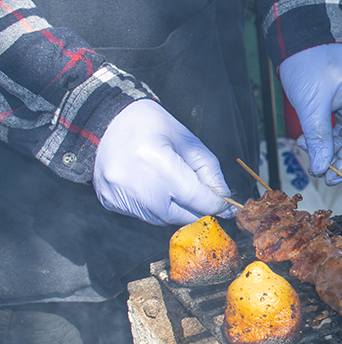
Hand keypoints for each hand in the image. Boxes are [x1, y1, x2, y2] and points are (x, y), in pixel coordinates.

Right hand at [93, 99, 235, 225]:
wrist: (107, 119)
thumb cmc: (149, 124)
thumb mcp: (188, 141)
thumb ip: (209, 171)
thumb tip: (223, 197)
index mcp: (157, 162)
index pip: (196, 198)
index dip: (215, 204)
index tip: (226, 206)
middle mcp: (136, 183)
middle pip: (180, 215)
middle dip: (196, 208)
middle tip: (201, 197)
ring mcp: (120, 195)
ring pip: (162, 219)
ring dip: (175, 208)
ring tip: (172, 185)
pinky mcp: (111, 201)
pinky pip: (143, 215)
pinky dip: (155, 207)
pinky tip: (153, 186)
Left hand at [279, 43, 341, 184]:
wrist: (306, 37)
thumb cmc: (308, 61)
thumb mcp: (309, 103)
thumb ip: (318, 137)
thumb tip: (321, 167)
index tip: (327, 178)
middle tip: (320, 170)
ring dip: (336, 147)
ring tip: (308, 146)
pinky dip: (336, 136)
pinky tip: (314, 138)